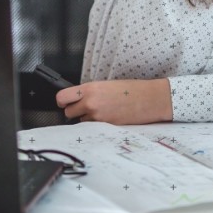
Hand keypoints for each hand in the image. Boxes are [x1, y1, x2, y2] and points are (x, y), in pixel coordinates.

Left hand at [56, 79, 172, 124]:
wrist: (150, 99)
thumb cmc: (132, 90)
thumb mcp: (107, 85)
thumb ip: (90, 92)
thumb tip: (79, 99)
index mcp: (90, 89)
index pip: (62, 98)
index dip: (62, 101)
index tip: (65, 102)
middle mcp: (90, 103)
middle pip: (68, 113)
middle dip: (75, 112)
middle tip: (85, 108)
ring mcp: (98, 117)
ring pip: (81, 122)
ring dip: (87, 119)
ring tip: (102, 112)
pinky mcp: (105, 128)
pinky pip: (93, 128)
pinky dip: (97, 125)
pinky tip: (109, 117)